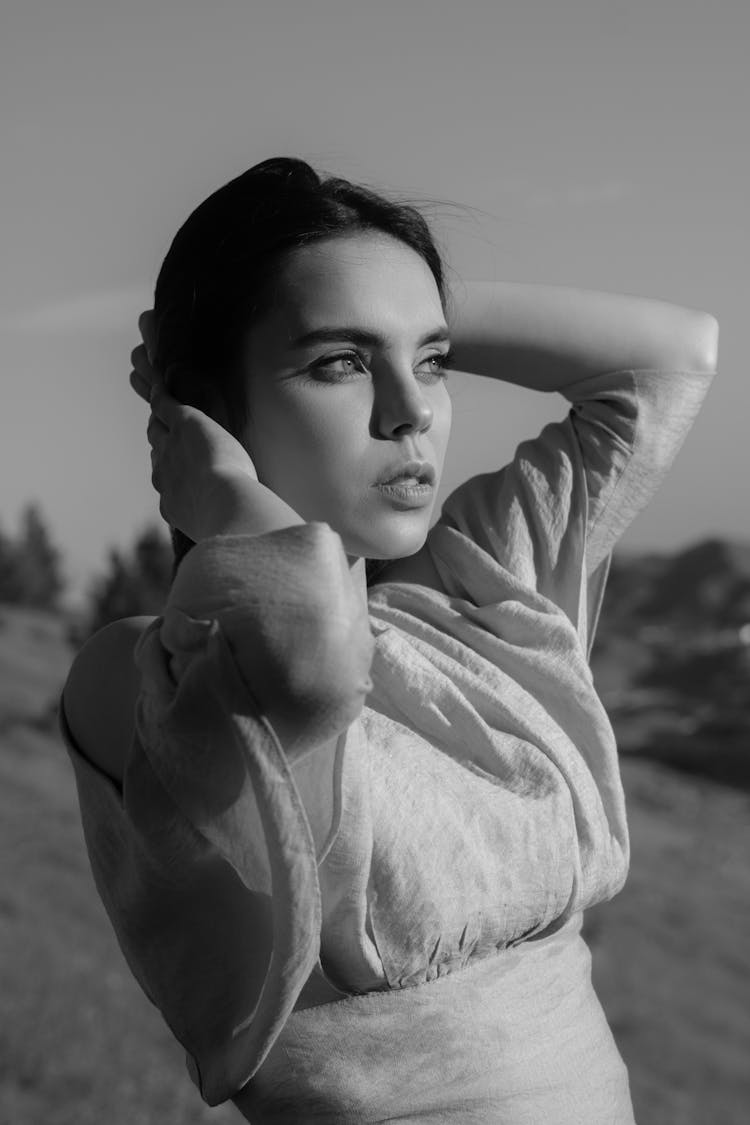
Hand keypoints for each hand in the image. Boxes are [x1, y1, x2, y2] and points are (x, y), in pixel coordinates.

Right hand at [130, 312, 258, 541]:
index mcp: (174, 504)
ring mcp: (172, 450)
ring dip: (149, 397)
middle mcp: (165, 476)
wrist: (233, 517)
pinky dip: (156, 382)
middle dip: (155, 430)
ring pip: (155, 418)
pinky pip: (164, 399)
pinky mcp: (186, 426)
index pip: (165, 476)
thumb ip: (239, 529)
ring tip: (139, 376)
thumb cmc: (242, 533)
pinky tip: (153, 365)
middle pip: (156, 444)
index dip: (167, 462)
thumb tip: (265, 544)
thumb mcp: (235, 533)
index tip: (170, 455)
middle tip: (152, 416)